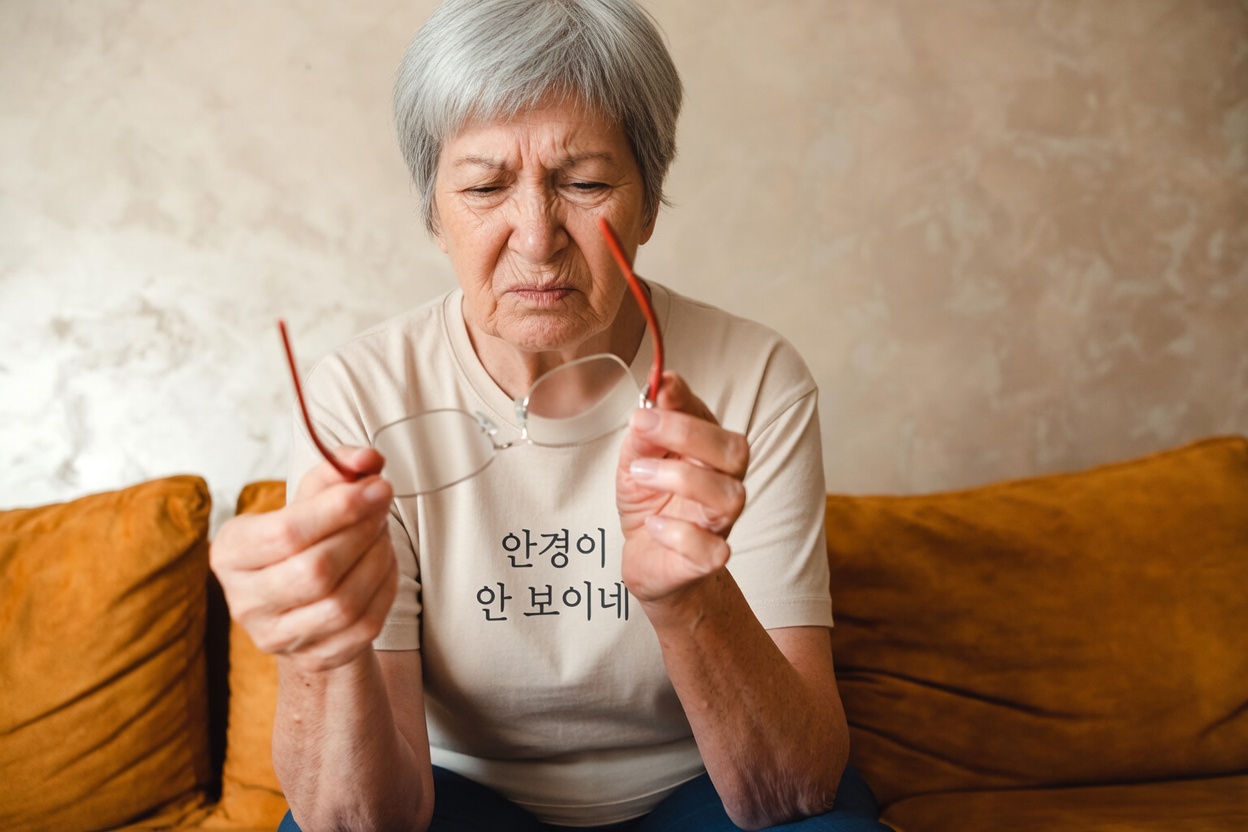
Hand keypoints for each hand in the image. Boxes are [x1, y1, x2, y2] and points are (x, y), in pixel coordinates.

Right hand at [209, 447, 398, 672]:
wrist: (304, 602)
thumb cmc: (304, 541)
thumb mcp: (308, 501)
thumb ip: (336, 472)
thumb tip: (368, 459)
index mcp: (230, 552)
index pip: (285, 533)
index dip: (338, 507)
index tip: (377, 485)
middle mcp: (244, 601)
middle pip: (315, 570)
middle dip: (361, 532)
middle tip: (383, 505)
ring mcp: (278, 637)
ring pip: (342, 602)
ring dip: (377, 559)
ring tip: (383, 532)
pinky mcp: (315, 658)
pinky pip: (364, 625)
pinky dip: (385, 588)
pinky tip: (384, 563)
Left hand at [616, 372, 749, 603]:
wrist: (646, 557)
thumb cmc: (649, 503)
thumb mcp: (636, 460)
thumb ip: (647, 431)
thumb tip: (659, 387)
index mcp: (708, 454)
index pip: (710, 419)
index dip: (685, 402)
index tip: (657, 388)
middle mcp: (723, 483)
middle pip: (733, 450)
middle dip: (687, 433)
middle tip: (641, 427)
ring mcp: (718, 522)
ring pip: (729, 495)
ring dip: (681, 478)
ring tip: (640, 474)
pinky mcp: (707, 559)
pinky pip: (712, 549)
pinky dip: (680, 534)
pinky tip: (654, 525)